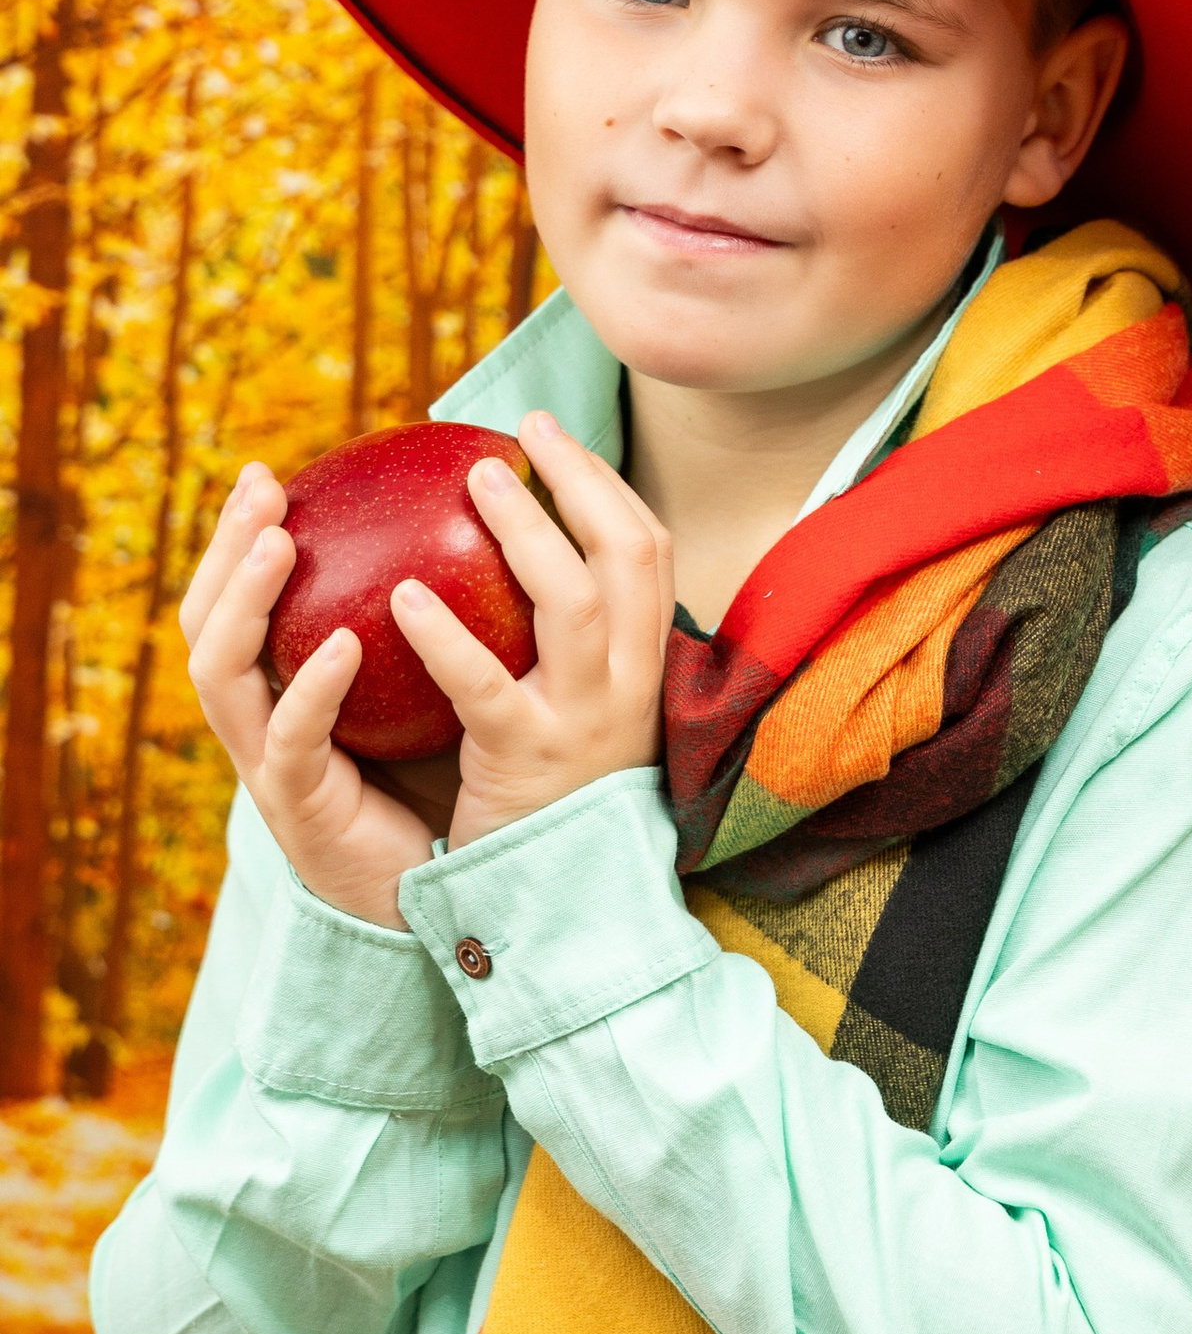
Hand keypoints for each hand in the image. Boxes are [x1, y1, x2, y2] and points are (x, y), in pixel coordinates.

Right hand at [182, 463, 438, 928]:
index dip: (239, 539)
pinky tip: (344, 645)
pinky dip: (311, 690)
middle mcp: (262, 721)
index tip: (270, 472)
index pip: (237, 603)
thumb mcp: (431, 687)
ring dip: (243, 603)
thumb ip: (437, 618)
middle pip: (206, 625)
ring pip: (222, 676)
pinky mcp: (302, 812)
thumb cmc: (440, 779)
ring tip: (278, 543)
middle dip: (223, 551)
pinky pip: (294, 743)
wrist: (444, 897)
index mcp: (285, 689)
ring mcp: (271, 767)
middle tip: (261, 488)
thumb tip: (488, 518)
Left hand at [397, 411, 673, 850]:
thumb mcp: (581, 703)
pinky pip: (487, 688)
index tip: (551, 437)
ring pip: (576, 605)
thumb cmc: (554, 788)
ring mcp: (585, 721)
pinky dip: (446, 637)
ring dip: (527, 534)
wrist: (561, 899)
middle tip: (521, 434)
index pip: (648, 548)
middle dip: (580, 482)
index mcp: (643, 661)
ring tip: (475, 484)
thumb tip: (511, 548)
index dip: (604, 484)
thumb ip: (562, 637)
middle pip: (630, 554)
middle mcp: (629, 682)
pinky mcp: (527, 761)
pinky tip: (400, 597)